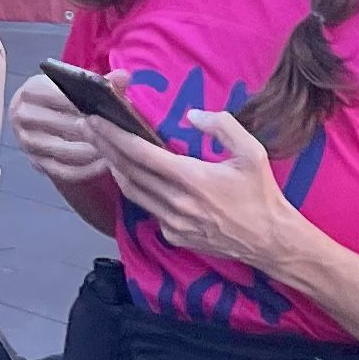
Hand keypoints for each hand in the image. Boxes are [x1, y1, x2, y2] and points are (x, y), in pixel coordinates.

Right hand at [9, 72, 116, 187]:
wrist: (36, 117)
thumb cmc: (59, 98)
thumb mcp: (73, 85)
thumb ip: (100, 81)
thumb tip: (123, 76)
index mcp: (31, 91)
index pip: (60, 97)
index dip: (87, 105)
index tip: (110, 111)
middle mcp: (22, 116)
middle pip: (65, 126)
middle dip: (95, 131)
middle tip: (120, 134)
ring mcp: (27, 142)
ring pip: (66, 151)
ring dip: (93, 152)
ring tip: (116, 150)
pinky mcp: (36, 162)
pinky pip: (65, 171)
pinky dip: (87, 170)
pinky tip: (106, 164)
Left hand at [96, 102, 313, 272]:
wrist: (273, 243)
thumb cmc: (262, 196)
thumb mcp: (252, 153)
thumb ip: (222, 126)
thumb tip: (191, 116)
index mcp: (193, 179)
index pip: (141, 153)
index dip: (114, 135)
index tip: (94, 119)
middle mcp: (177, 203)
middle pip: (128, 171)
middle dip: (104, 146)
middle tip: (85, 126)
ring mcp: (174, 223)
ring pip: (133, 192)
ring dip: (114, 168)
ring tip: (100, 147)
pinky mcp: (175, 237)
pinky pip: (149, 210)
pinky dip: (136, 191)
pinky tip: (131, 176)